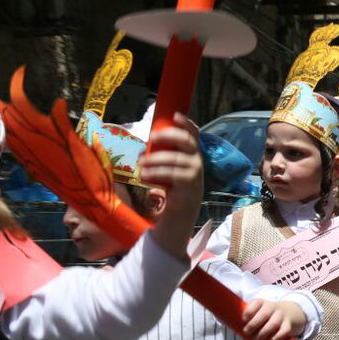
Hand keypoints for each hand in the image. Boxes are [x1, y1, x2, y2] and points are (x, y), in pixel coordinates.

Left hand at [142, 114, 204, 259]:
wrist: (176, 224)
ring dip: (157, 159)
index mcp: (192, 160)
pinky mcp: (189, 190)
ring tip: (141, 163)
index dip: (187, 125)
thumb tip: (146, 148)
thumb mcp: (167, 175)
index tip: (175, 115)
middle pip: (188, 142)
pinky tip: (145, 177)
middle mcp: (197, 166)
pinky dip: (157, 173)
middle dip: (169, 136)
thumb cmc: (169, 198)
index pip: (195, 137)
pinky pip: (174, 175)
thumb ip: (163, 161)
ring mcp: (195, 178)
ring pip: (177, 159)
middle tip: (151, 137)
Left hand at [242, 298, 305, 339]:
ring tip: (257, 339)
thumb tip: (231, 324)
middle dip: (253, 324)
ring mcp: (281, 315)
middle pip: (264, 314)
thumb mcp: (256, 309)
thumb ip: (246, 315)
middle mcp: (272, 307)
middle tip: (247, 332)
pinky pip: (285, 331)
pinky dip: (278, 336)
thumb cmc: (264, 314)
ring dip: (263, 333)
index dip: (248, 312)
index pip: (256, 303)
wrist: (288, 311)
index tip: (243, 320)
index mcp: (261, 302)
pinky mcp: (288, 324)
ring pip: (273, 323)